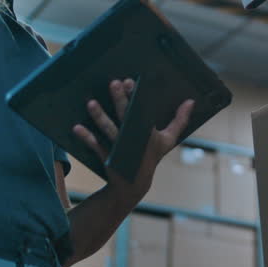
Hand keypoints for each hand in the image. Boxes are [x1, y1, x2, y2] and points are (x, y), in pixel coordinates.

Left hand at [71, 79, 193, 199]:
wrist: (134, 185)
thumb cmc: (151, 156)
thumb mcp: (168, 140)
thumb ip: (179, 120)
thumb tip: (191, 101)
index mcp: (148, 132)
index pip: (141, 110)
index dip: (135, 95)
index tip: (129, 81)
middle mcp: (133, 139)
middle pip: (126, 116)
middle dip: (119, 99)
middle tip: (113, 83)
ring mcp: (119, 148)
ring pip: (109, 130)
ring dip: (99, 117)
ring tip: (90, 103)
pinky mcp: (107, 156)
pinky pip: (95, 145)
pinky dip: (86, 137)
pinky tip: (76, 127)